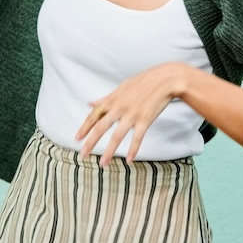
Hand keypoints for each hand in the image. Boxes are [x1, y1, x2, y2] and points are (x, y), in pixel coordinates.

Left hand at [76, 62, 193, 164]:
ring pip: (117, 136)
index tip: (77, 138)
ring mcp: (132, 114)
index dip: (85, 127)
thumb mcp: (122, 87)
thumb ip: (106, 98)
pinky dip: (133, 150)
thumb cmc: (144, 82)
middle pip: (101, 127)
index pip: (94, 115)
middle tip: (82, 155)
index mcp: (113, 99)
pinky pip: (137, 138)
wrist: (165, 79)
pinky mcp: (145, 120)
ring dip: (109, 151)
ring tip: (103, 164)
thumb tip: (90, 103)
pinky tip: (129, 160)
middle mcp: (119, 108)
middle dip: (90, 142)